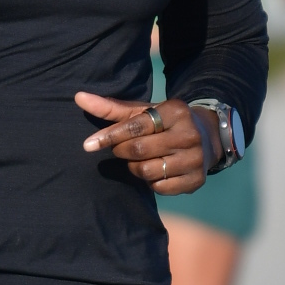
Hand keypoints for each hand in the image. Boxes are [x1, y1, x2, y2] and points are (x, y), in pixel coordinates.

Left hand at [77, 90, 215, 193]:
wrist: (206, 137)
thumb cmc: (163, 123)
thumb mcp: (142, 111)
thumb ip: (110, 107)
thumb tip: (78, 97)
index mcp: (175, 111)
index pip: (135, 127)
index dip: (109, 136)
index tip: (88, 145)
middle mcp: (188, 134)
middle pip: (139, 150)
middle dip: (122, 151)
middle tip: (121, 149)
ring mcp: (194, 159)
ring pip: (147, 171)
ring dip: (134, 168)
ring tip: (139, 160)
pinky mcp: (196, 180)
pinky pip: (160, 187)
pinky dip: (150, 182)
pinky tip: (155, 171)